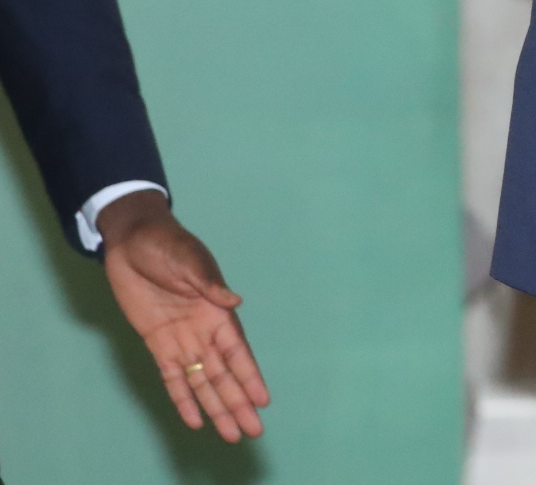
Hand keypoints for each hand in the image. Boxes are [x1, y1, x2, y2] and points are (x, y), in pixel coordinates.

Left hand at [97, 193, 269, 442]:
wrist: (133, 242)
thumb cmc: (166, 244)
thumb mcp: (189, 258)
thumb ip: (209, 282)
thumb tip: (234, 301)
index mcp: (217, 311)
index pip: (237, 352)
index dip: (249, 377)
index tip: (263, 400)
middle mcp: (203, 331)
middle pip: (223, 375)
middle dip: (237, 403)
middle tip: (251, 431)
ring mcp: (181, 339)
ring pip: (201, 383)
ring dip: (215, 408)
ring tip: (230, 434)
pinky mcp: (157, 343)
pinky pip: (172, 378)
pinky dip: (183, 399)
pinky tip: (194, 420)